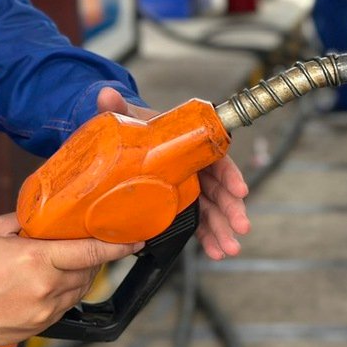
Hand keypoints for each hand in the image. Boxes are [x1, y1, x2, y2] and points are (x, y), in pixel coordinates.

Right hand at [0, 213, 142, 346]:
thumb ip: (24, 222)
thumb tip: (45, 216)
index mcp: (36, 259)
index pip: (90, 253)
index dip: (117, 247)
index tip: (135, 241)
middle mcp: (44, 288)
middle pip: (87, 273)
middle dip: (91, 260)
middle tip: (83, 247)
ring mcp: (41, 312)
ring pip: (76, 293)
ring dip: (77, 278)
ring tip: (61, 266)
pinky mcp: (35, 328)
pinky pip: (62, 309)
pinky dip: (62, 296)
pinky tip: (47, 286)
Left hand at [96, 88, 250, 259]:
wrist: (124, 143)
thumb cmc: (134, 128)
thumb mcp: (127, 117)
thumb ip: (117, 107)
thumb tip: (106, 94)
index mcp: (191, 145)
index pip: (217, 159)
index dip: (230, 175)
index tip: (239, 190)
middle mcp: (196, 167)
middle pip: (220, 190)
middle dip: (231, 210)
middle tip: (240, 227)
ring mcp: (191, 188)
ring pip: (212, 210)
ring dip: (222, 230)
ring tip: (228, 249)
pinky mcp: (181, 205)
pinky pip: (199, 222)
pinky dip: (207, 238)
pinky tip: (215, 252)